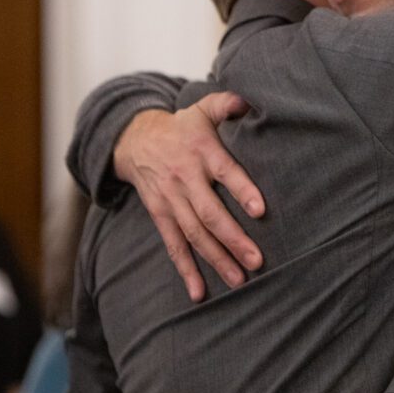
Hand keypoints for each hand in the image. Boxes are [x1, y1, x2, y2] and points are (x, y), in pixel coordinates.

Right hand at [113, 92, 264, 301]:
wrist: (133, 139)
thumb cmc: (182, 126)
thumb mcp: (203, 108)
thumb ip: (227, 103)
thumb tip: (249, 100)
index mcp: (202, 152)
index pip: (225, 172)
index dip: (242, 190)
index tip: (260, 209)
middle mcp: (186, 179)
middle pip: (210, 213)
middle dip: (233, 238)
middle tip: (257, 260)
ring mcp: (171, 200)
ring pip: (194, 234)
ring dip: (216, 259)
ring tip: (239, 279)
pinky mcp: (160, 215)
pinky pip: (173, 245)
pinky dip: (185, 270)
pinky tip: (198, 292)